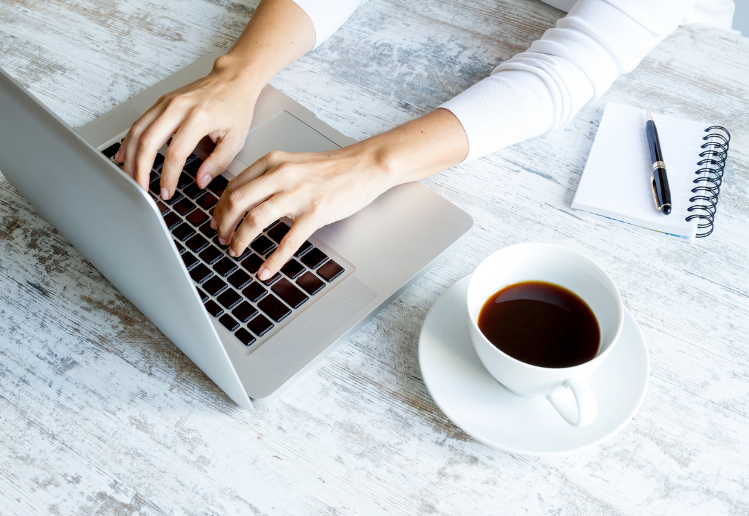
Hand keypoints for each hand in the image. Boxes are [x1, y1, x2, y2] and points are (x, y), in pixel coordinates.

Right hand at [114, 55, 260, 198]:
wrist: (232, 80)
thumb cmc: (235, 107)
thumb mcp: (236, 139)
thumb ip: (218, 163)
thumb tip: (200, 182)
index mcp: (198, 118)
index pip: (175, 154)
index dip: (168, 176)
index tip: (167, 192)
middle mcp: (178, 107)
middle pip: (148, 142)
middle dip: (140, 169)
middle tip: (141, 189)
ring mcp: (166, 102)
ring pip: (138, 131)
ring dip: (130, 157)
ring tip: (130, 177)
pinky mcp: (161, 102)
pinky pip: (139, 122)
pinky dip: (129, 140)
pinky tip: (125, 155)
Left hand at [211, 108, 468, 280]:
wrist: (364, 166)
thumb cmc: (332, 168)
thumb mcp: (293, 163)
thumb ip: (270, 176)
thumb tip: (248, 198)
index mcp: (273, 162)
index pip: (234, 185)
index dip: (220, 208)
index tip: (216, 222)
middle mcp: (281, 175)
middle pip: (237, 202)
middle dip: (224, 225)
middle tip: (222, 239)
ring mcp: (298, 195)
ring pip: (256, 220)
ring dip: (241, 239)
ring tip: (236, 251)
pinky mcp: (315, 213)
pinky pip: (288, 240)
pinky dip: (273, 259)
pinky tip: (266, 270)